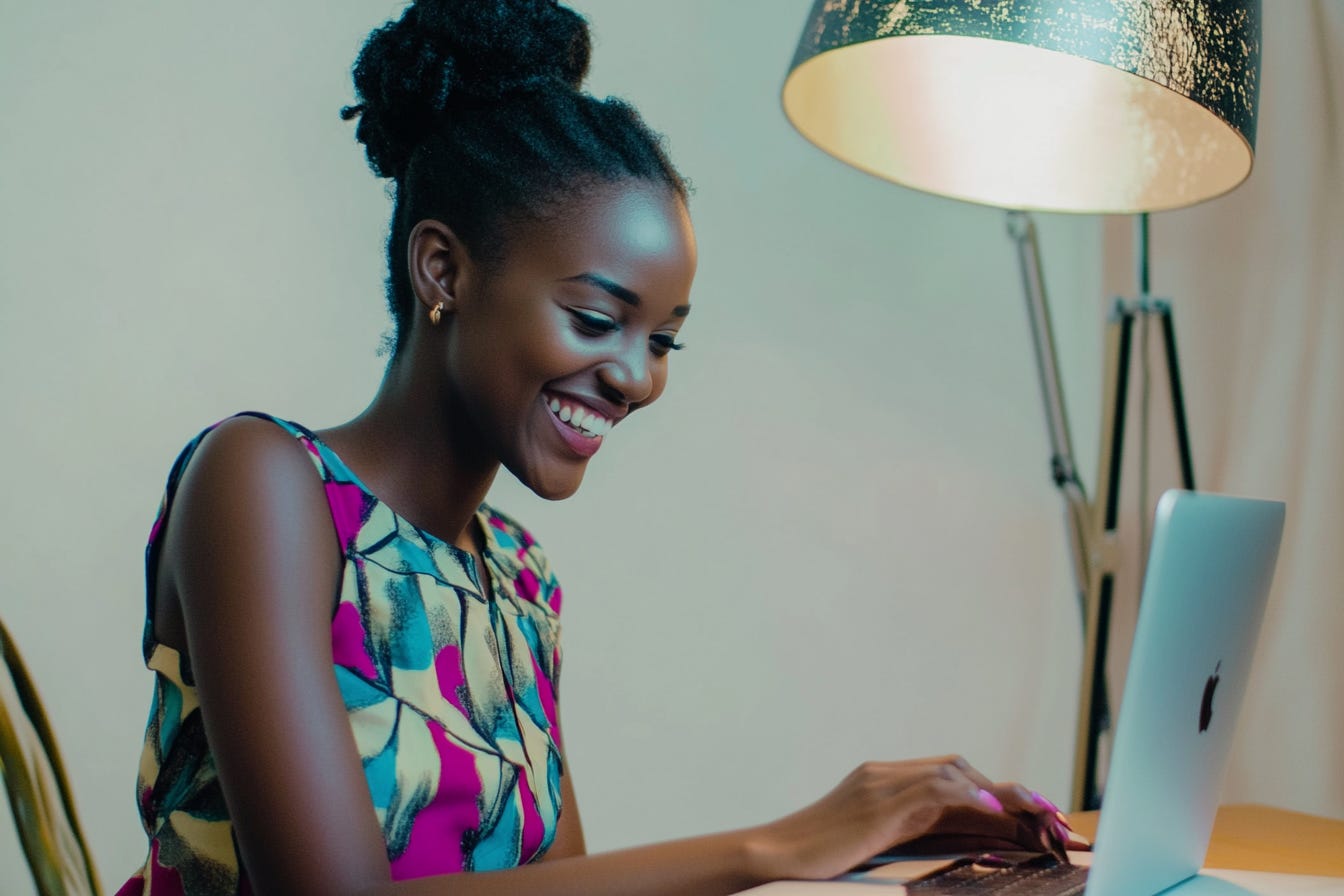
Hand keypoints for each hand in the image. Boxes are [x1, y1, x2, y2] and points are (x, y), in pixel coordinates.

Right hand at [750, 756, 1073, 880]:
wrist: (775, 855)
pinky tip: (994, 814)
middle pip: (959, 769)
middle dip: (1007, 791)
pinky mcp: (877, 801)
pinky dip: (969, 797)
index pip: (950, 777)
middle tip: (1048, 815)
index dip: (992, 793)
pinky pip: (934, 788)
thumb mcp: (872, 841)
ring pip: (954, 772)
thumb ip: (912, 831)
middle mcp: (884, 773)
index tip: (1031, 814)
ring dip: (1001, 793)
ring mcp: (880, 783)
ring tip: (1037, 813)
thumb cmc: (818, 858)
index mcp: (883, 781)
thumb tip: (965, 839)